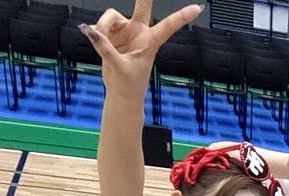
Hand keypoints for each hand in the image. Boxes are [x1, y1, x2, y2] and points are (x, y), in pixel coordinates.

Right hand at [81, 0, 200, 92]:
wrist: (120, 94)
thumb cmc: (128, 86)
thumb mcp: (118, 68)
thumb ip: (105, 48)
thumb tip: (91, 30)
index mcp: (150, 43)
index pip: (168, 27)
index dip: (182, 17)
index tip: (197, 8)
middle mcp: (138, 33)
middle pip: (142, 6)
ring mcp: (125, 31)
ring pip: (111, 15)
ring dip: (103, 25)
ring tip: (100, 40)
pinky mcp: (112, 34)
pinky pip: (101, 25)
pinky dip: (95, 32)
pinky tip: (95, 39)